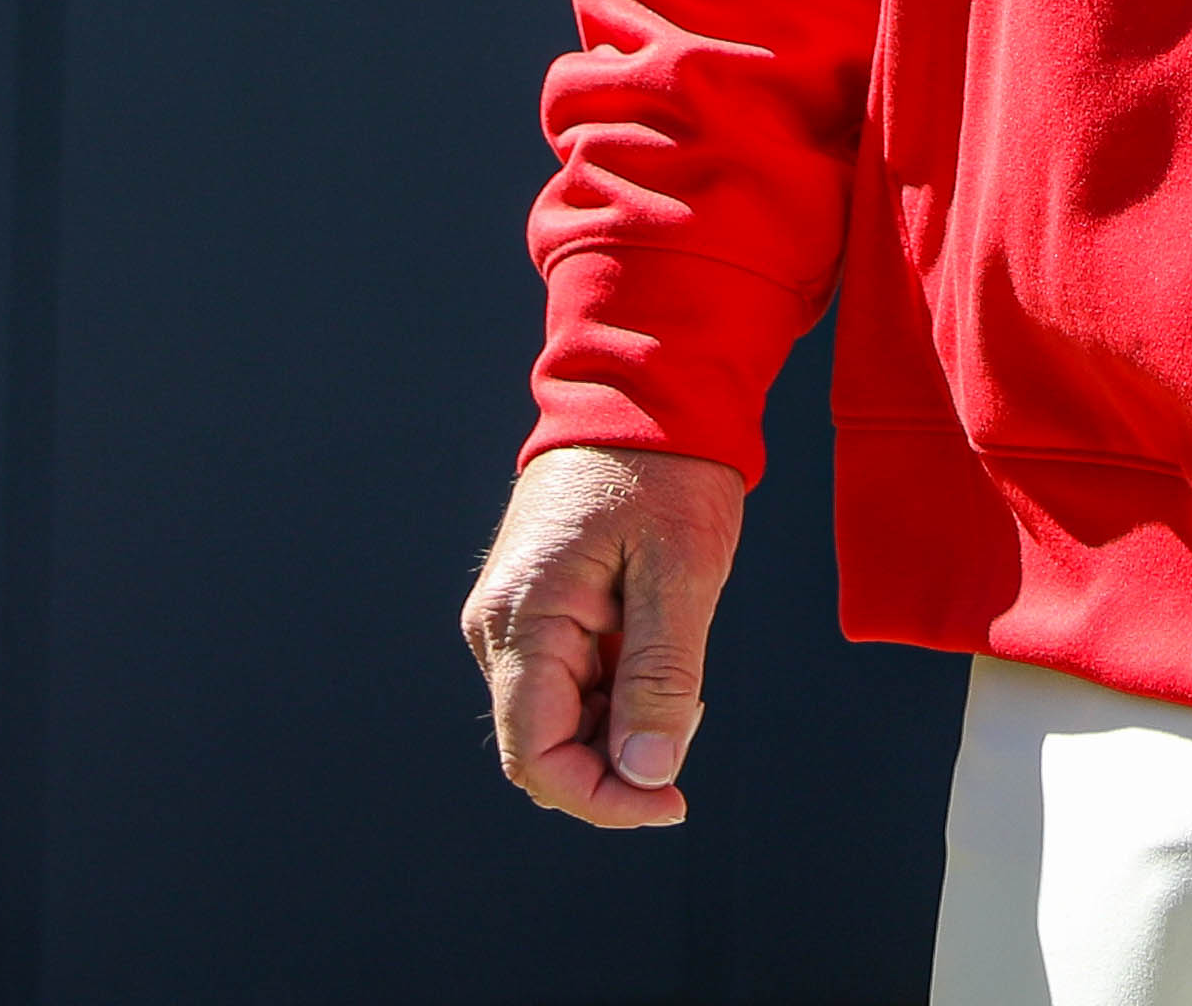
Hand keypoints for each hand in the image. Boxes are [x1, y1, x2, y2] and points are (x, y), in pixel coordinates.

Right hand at [466, 444, 747, 827]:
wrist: (643, 387)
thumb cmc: (667, 469)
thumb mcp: (682, 573)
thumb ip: (660, 677)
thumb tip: (648, 773)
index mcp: (523, 619)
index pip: (536, 759)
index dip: (604, 800)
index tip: (674, 803)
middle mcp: (500, 626)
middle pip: (545, 748)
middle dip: (619, 759)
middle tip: (691, 710)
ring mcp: (514, 616)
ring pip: (559, 718)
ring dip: (622, 722)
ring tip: (680, 659)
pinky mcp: (536, 607)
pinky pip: (568, 679)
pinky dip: (617, 688)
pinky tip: (659, 643)